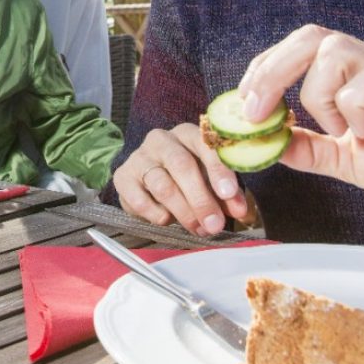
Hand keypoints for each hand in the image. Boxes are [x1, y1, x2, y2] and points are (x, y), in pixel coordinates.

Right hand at [112, 123, 252, 236]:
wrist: (147, 182)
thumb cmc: (187, 179)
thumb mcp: (210, 182)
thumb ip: (226, 195)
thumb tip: (241, 212)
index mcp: (188, 134)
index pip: (204, 145)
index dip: (218, 170)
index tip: (229, 194)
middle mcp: (162, 140)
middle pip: (181, 165)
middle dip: (200, 198)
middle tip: (214, 224)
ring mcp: (140, 157)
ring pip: (162, 185)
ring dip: (183, 212)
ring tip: (198, 229)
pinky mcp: (123, 177)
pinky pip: (139, 200)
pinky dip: (156, 214)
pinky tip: (167, 220)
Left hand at [238, 24, 363, 247]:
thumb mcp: (351, 161)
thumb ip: (313, 148)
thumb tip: (269, 141)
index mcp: (361, 75)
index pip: (303, 46)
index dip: (266, 68)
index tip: (245, 103)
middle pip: (312, 36)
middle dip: (272, 70)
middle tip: (257, 110)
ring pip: (336, 51)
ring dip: (318, 95)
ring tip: (338, 132)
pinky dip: (354, 109)